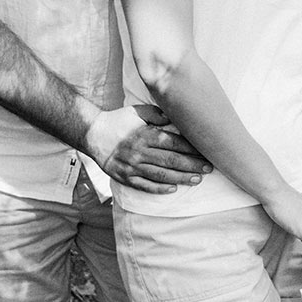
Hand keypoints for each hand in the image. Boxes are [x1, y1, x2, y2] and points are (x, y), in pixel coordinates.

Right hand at [85, 104, 209, 193]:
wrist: (93, 134)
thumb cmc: (118, 120)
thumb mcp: (137, 111)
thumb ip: (157, 114)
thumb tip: (176, 117)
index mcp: (145, 135)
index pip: (173, 143)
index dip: (191, 149)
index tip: (206, 151)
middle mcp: (139, 152)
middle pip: (171, 160)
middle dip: (192, 165)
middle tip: (209, 168)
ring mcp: (132, 167)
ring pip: (161, 175)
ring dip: (181, 178)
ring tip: (197, 179)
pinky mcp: (125, 177)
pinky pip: (144, 186)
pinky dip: (159, 189)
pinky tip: (173, 189)